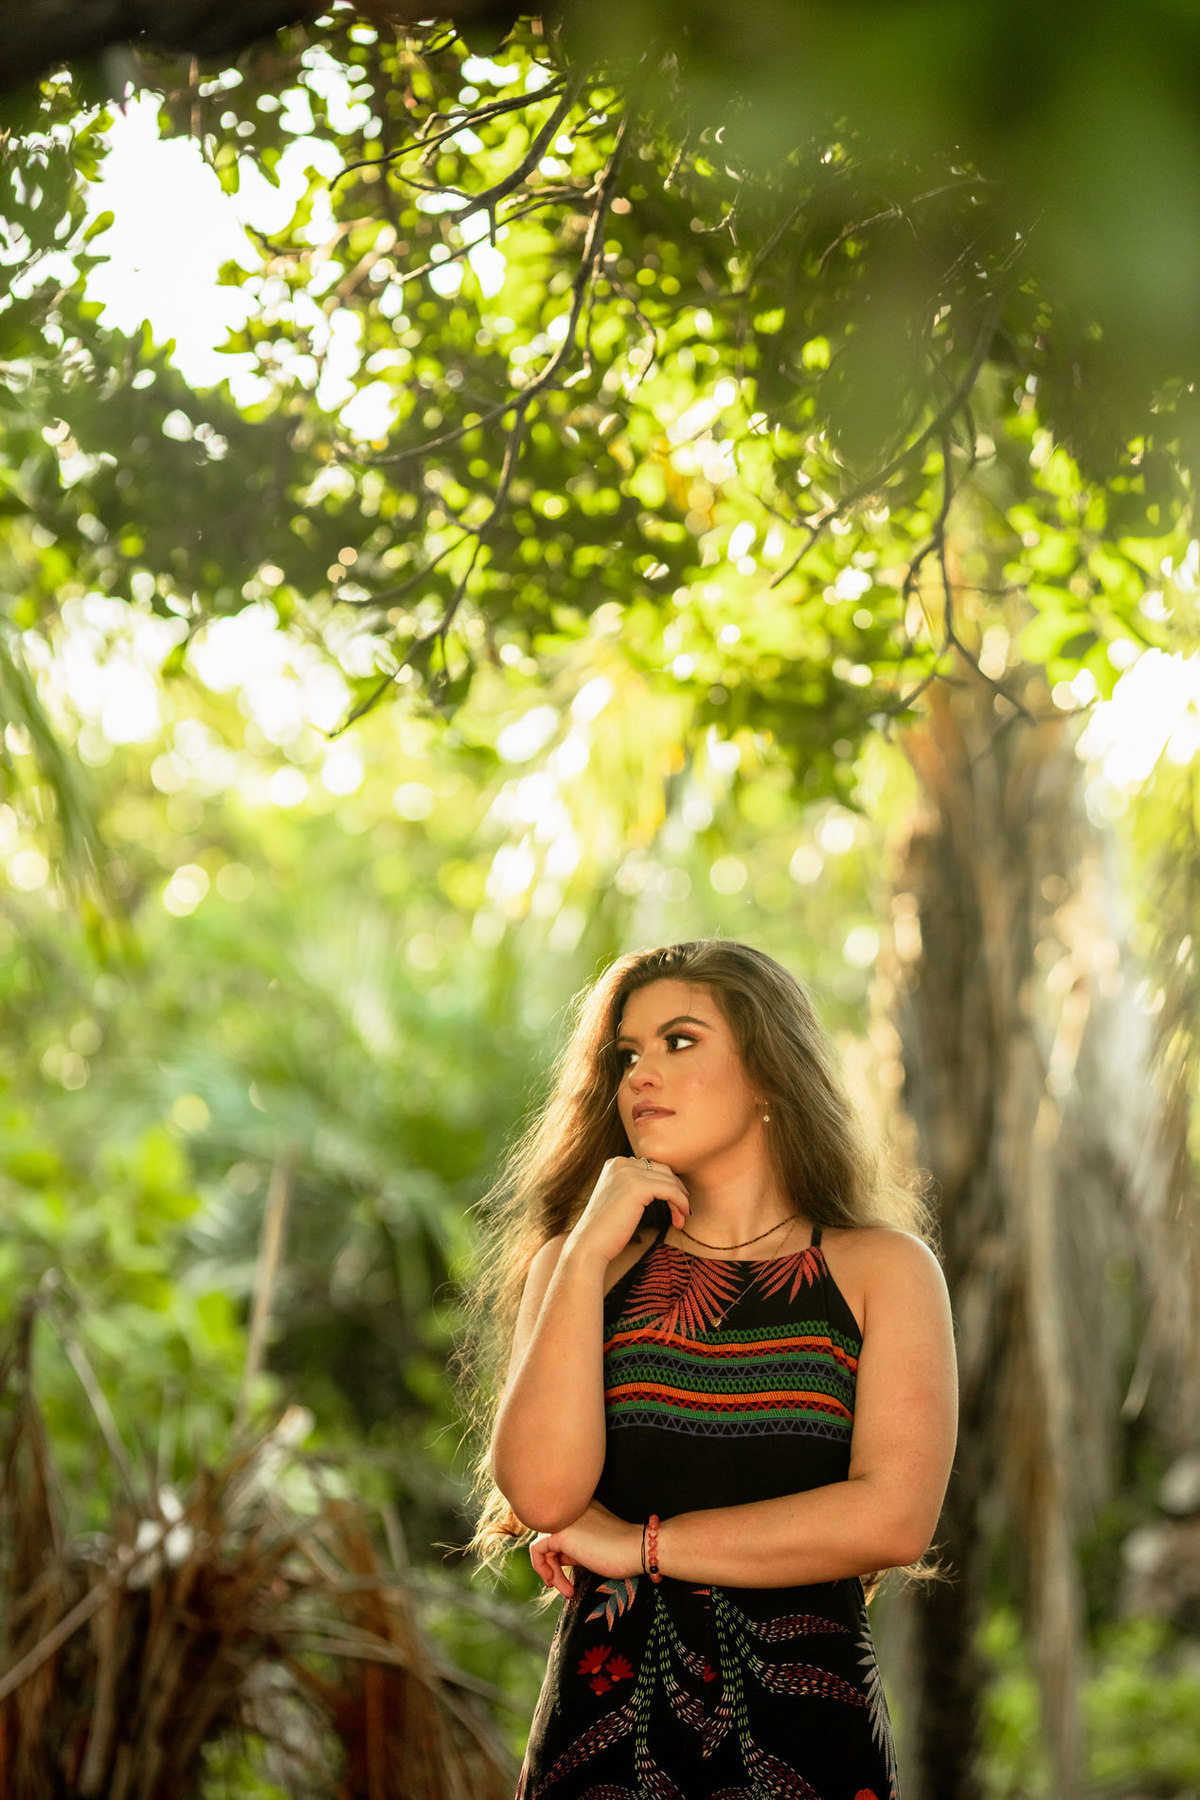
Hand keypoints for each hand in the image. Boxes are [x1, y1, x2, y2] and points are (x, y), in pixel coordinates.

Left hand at [529, 1500, 642, 1598]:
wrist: (636, 1548)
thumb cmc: (622, 1550)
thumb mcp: (593, 1544)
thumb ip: (574, 1546)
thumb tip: (556, 1559)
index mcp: (579, 1506)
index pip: (559, 1529)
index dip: (560, 1554)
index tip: (564, 1572)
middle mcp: (569, 1508)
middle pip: (548, 1536)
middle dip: (553, 1564)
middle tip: (562, 1584)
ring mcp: (563, 1519)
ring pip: (543, 1545)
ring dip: (551, 1571)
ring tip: (564, 1590)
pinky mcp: (560, 1533)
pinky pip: (537, 1550)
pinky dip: (542, 1569)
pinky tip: (555, 1583)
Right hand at [567, 1156, 689, 1266]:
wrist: (589, 1246)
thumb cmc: (607, 1229)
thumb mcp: (620, 1199)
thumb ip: (635, 1186)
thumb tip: (666, 1184)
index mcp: (615, 1163)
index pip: (651, 1166)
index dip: (667, 1184)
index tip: (676, 1203)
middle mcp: (620, 1163)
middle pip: (662, 1170)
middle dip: (676, 1190)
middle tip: (682, 1211)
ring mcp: (628, 1172)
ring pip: (669, 1181)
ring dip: (680, 1200)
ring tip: (681, 1219)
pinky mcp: (637, 1187)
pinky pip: (670, 1191)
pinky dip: (680, 1203)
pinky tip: (681, 1217)